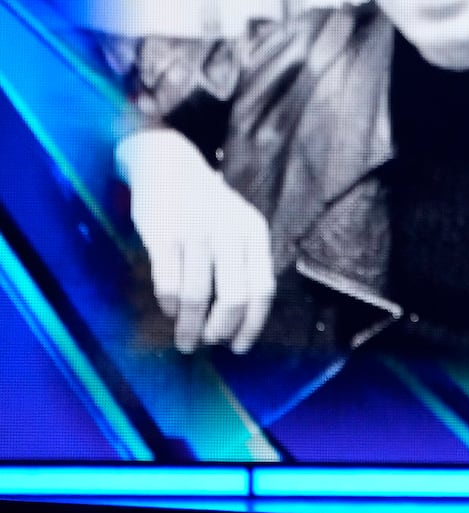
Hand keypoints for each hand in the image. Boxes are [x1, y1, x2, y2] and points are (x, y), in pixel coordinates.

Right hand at [115, 130, 274, 353]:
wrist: (167, 164)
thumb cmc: (207, 206)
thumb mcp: (237, 225)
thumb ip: (244, 262)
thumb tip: (242, 319)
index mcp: (254, 233)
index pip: (262, 289)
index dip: (252, 324)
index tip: (239, 347)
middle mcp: (229, 232)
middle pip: (233, 297)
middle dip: (221, 329)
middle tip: (209, 344)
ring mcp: (195, 232)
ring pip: (196, 296)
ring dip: (190, 326)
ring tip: (185, 340)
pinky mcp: (161, 234)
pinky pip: (167, 283)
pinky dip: (168, 305)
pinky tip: (168, 311)